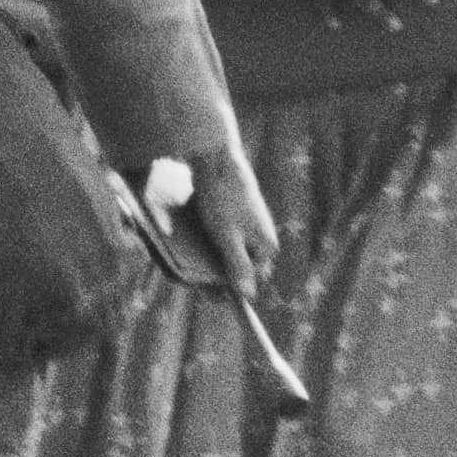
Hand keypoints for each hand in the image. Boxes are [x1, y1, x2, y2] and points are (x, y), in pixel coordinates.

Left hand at [184, 143, 280, 289]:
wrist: (216, 158)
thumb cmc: (223, 198)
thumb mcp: (228, 237)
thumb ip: (238, 266)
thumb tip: (249, 296)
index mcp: (266, 245)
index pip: (249, 279)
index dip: (230, 290)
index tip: (212, 298)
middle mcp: (259, 237)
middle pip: (237, 265)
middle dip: (217, 275)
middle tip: (194, 282)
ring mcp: (247, 225)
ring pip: (226, 251)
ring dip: (210, 260)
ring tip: (190, 265)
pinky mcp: (234, 215)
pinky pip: (220, 237)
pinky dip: (207, 244)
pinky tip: (192, 246)